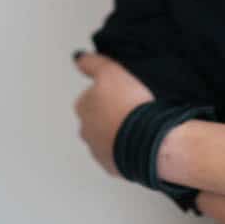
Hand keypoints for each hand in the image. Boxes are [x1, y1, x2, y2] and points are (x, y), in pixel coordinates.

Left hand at [72, 51, 154, 175]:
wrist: (147, 138)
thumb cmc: (130, 103)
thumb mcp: (111, 71)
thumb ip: (92, 63)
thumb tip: (77, 57)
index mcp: (82, 106)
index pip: (89, 96)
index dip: (107, 93)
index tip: (120, 93)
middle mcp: (85, 130)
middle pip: (96, 119)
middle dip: (110, 115)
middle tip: (131, 108)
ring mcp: (98, 150)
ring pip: (106, 138)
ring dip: (117, 133)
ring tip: (138, 125)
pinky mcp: (112, 165)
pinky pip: (117, 155)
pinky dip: (125, 149)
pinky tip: (139, 140)